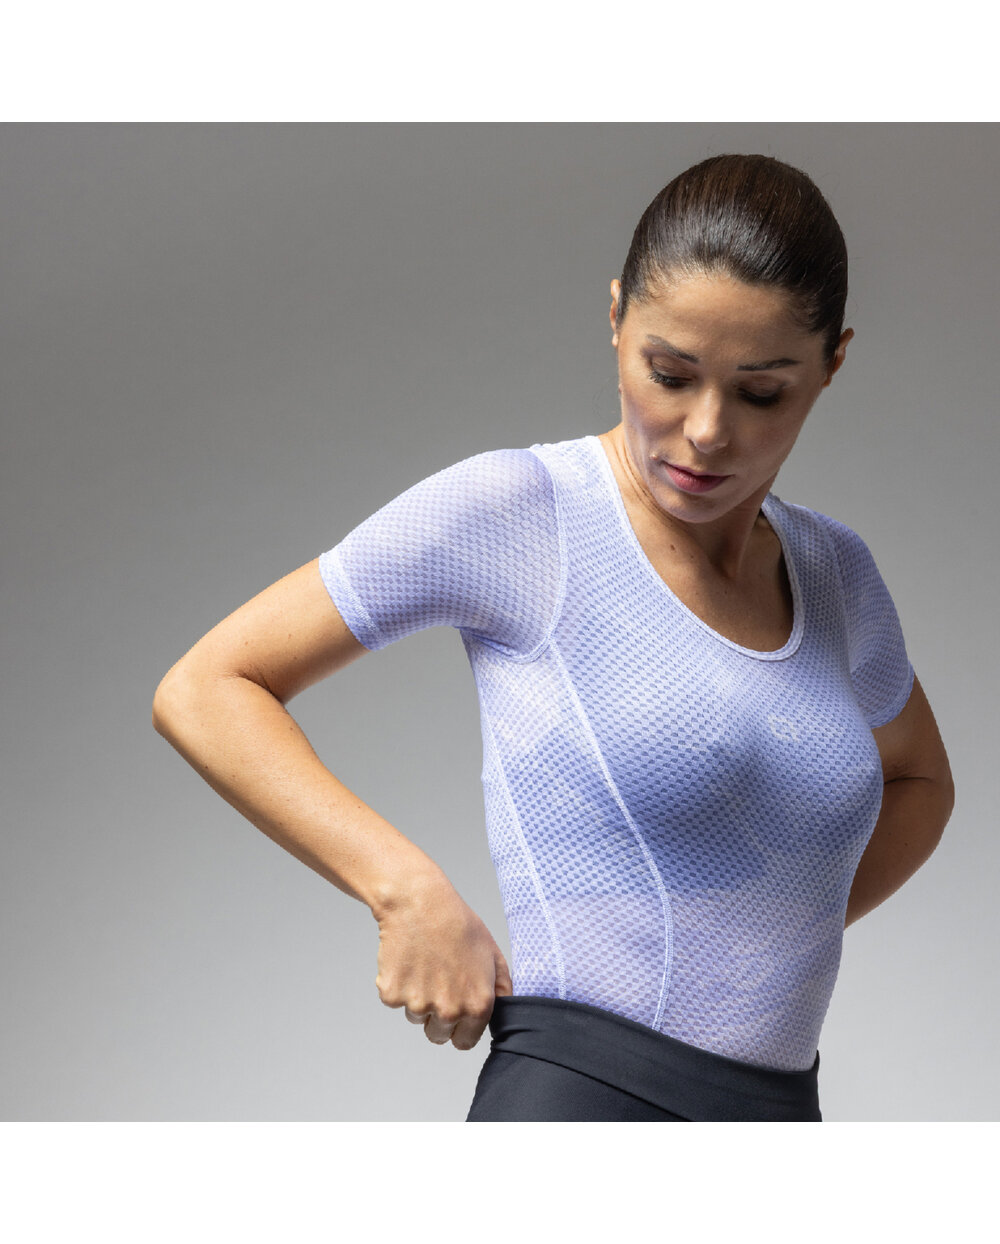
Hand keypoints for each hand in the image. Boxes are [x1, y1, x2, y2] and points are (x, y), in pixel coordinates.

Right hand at [373, 874, 512, 1049]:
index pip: (464, 1042)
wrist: (419, 904)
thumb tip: (504, 1011)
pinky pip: (395, 1000)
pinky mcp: (392, 995)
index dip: (460, 1027)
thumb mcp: (492, 953)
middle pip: (438, 1035)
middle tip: (438, 981)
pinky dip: (398, 984)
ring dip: (418, 998)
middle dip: (437, 1015)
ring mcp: (418, 1005)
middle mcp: (449, 1011)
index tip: (455, 1011)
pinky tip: (408, 959)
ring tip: (425, 963)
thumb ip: (502, 988)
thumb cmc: (457, 923)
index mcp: (477, 1006)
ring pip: (416, 1016)